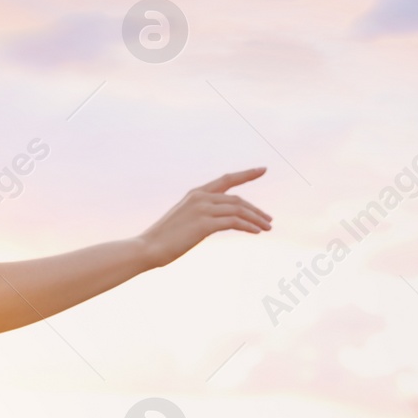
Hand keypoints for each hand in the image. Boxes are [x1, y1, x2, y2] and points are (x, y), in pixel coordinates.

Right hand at [137, 167, 271, 267]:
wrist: (148, 248)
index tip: (263, 169)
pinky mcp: (204, 224)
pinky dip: (248, 226)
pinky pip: (234, 222)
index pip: (226, 179)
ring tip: (267, 228)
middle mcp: (200, 197)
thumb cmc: (163, 239)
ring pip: (239, 210)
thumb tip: (215, 222)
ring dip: (256, 219)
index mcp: (195, 193)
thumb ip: (200, 216)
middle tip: (269, 220)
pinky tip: (256, 232)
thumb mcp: (184, 221)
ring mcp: (202, 209)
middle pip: (237, 199)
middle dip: (256, 210)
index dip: (246, 174)